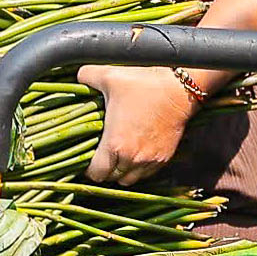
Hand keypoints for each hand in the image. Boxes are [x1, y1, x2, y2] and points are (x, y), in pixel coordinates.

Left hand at [81, 65, 199, 186]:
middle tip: (100, 155)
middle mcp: (132, 158)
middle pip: (112, 178)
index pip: (96, 173)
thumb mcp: (108, 76)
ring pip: (130, 179)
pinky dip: (138, 168)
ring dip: (122, 171)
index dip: (88, 169)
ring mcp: (150, 160)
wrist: (180, 89)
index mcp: (115, 144)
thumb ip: (86, 76)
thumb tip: (77, 77)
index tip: (86, 159)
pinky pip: (147, 173)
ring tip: (117, 156)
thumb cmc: (144, 83)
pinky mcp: (164, 158)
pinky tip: (134, 153)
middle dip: (104, 170)